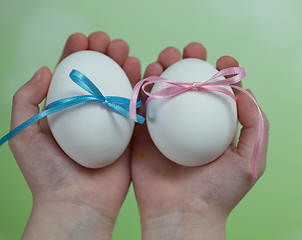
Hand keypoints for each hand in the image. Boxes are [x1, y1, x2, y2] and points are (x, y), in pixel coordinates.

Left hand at [9, 32, 140, 239]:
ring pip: (118, 86)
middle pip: (97, 76)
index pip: (69, 75)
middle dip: (102, 54)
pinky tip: (140, 69)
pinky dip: (139, 85)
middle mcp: (88, 113)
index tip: (82, 38)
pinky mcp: (129, 132)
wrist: (76, 204)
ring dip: (122, 64)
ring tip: (124, 49)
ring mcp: (110, 122)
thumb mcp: (23, 134)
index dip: (75, 54)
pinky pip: (135, 104)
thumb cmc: (47, 173)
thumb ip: (25, 99)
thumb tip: (44, 69)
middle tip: (106, 41)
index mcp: (64, 111)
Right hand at [131, 43, 269, 239]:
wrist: (182, 215)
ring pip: (165, 87)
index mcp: (215, 126)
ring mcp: (166, 126)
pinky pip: (143, 103)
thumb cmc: (219, 192)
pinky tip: (150, 72)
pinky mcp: (144, 133)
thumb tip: (245, 92)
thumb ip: (256, 125)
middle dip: (191, 60)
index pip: (220, 90)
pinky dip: (145, 83)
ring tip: (168, 57)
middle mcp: (191, 122)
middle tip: (192, 51)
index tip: (223, 61)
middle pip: (190, 83)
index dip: (222, 70)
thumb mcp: (251, 160)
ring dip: (166, 66)